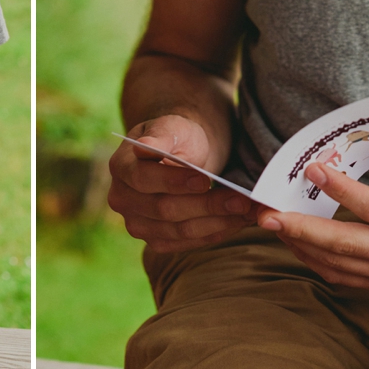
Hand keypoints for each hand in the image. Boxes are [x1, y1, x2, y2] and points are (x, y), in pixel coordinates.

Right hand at [108, 113, 253, 252]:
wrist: (184, 152)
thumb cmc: (180, 135)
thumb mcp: (173, 126)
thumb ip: (161, 137)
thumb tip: (143, 147)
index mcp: (120, 167)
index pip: (143, 179)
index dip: (174, 182)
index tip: (205, 180)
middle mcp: (122, 199)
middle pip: (164, 210)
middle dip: (206, 205)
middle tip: (241, 200)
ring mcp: (137, 224)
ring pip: (179, 230)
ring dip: (217, 222)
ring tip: (247, 210)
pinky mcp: (157, 240)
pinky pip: (187, 242)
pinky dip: (215, 233)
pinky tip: (237, 222)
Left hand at [257, 116, 368, 291]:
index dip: (342, 191)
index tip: (314, 170)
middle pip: (348, 245)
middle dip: (303, 229)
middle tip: (268, 213)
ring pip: (341, 266)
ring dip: (303, 247)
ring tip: (273, 225)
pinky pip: (347, 278)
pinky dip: (317, 263)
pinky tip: (297, 243)